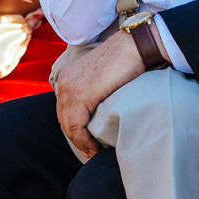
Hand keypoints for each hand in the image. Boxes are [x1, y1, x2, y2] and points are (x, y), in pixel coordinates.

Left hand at [56, 31, 144, 157]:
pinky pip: (77, 126)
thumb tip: (94, 113)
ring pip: (69, 125)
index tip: (87, 143)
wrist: (134, 47)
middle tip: (90, 152)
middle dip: (76, 138)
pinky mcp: (81, 95)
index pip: (65, 111)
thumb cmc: (125, 61)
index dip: (74, 130)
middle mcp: (64, 82)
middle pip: (64, 119)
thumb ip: (92, 91)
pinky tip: (95, 147)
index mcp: (67, 77)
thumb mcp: (101, 77)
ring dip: (81, 142)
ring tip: (94, 152)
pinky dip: (84, 140)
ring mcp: (70, 88)